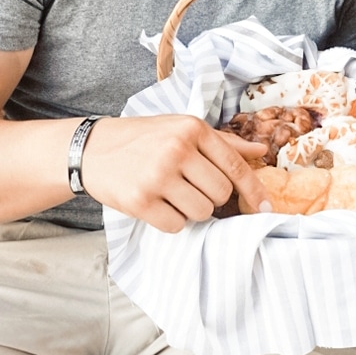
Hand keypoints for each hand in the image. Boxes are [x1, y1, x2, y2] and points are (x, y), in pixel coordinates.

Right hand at [81, 115, 268, 232]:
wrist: (91, 149)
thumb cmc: (144, 139)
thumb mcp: (182, 129)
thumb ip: (223, 142)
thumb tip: (261, 150)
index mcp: (193, 128)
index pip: (235, 166)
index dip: (254, 191)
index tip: (264, 207)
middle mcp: (177, 149)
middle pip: (220, 193)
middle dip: (211, 197)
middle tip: (189, 187)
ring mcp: (157, 175)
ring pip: (201, 212)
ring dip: (191, 210)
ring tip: (171, 194)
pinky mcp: (140, 200)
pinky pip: (176, 225)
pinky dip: (170, 221)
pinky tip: (157, 204)